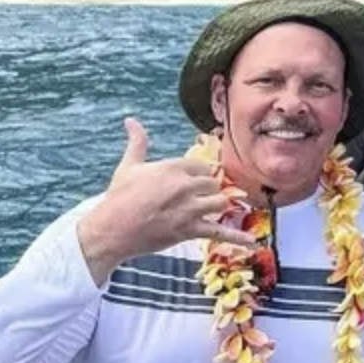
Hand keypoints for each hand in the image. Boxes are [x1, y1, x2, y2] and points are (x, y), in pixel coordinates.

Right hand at [78, 119, 257, 283]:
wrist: (112, 230)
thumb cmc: (119, 197)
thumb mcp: (129, 166)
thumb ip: (137, 141)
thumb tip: (131, 120)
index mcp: (173, 168)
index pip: (203, 166)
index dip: (199, 175)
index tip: (193, 182)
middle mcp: (185, 186)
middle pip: (213, 184)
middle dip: (207, 191)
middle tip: (194, 198)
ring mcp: (189, 209)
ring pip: (220, 203)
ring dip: (216, 206)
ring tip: (206, 209)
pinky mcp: (189, 230)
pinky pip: (219, 233)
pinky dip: (236, 238)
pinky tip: (252, 242)